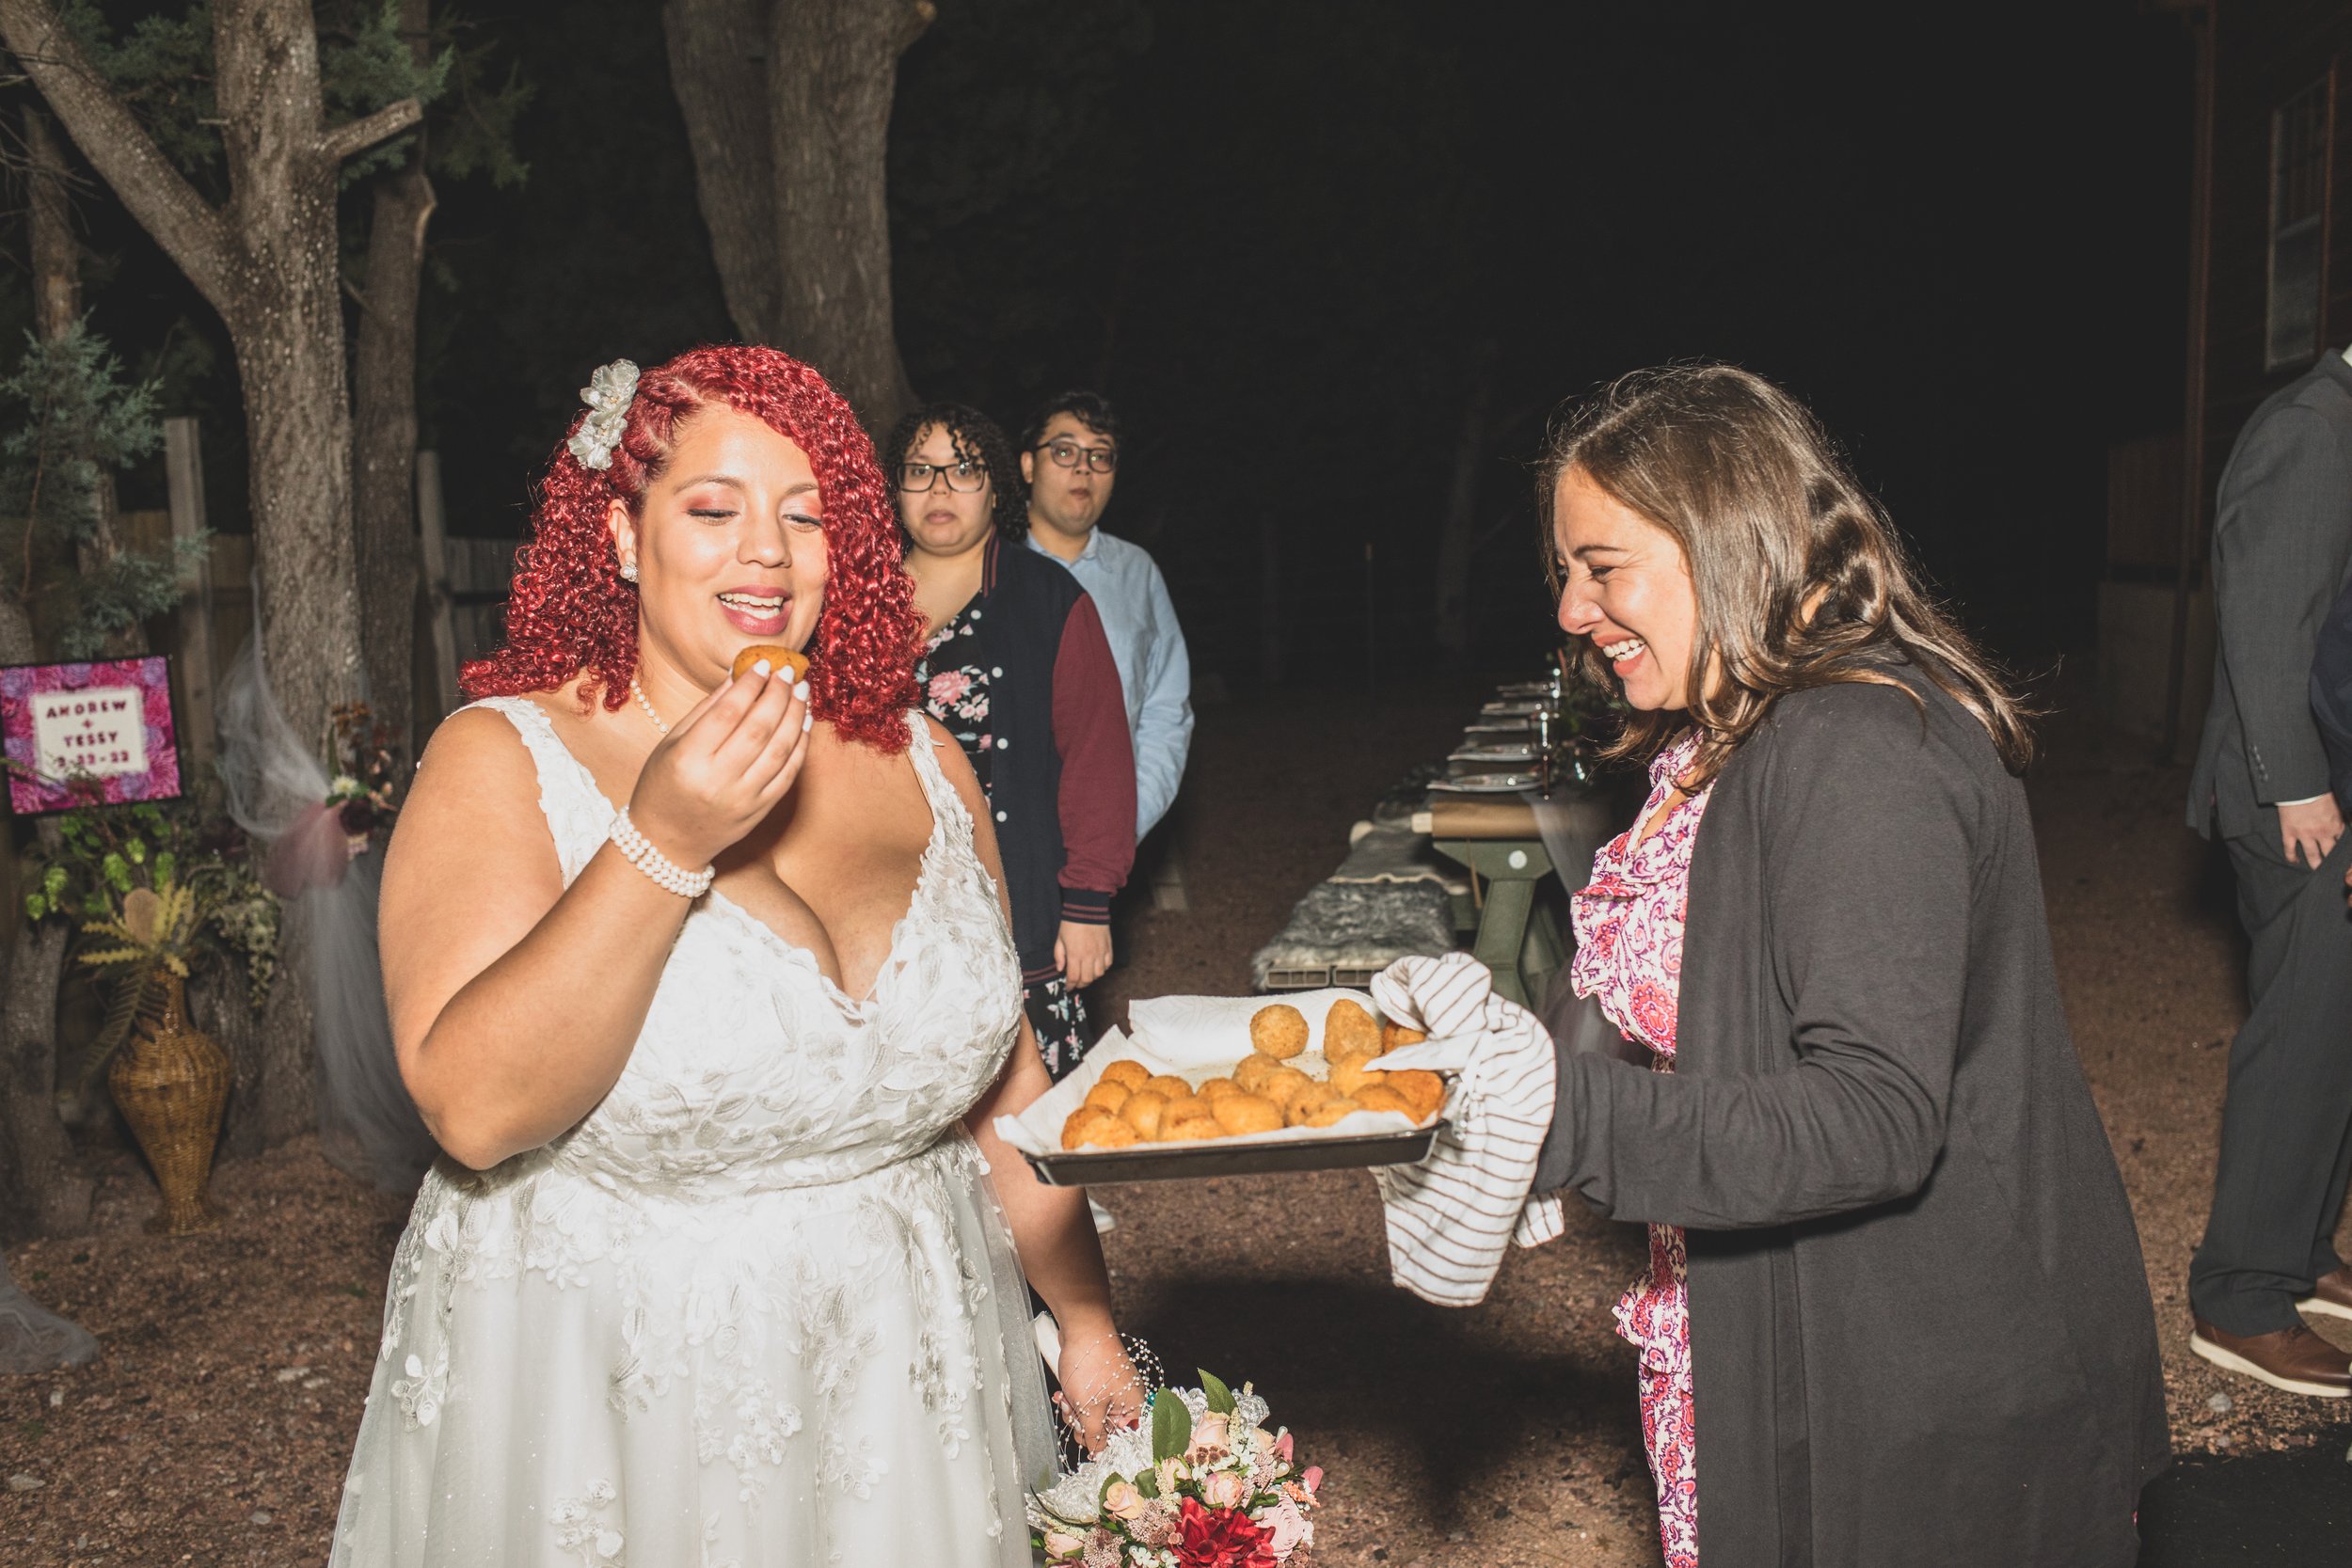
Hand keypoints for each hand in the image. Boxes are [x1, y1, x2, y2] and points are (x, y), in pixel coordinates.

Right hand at [626, 664, 810, 866]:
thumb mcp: (673, 743)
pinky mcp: (760, 811)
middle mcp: (717, 781)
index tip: (763, 663)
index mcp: (687, 760)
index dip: (749, 685)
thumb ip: (707, 709)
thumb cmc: (663, 785)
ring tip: (801, 691)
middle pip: (759, 729)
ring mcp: (742, 799)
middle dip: (778, 695)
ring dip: (795, 716)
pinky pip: (788, 774)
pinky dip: (799, 745)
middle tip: (789, 671)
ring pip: (780, 750)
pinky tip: (803, 722)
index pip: (727, 714)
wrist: (668, 842)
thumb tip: (739, 674)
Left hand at [1053, 1324, 1141, 1454]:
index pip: (1120, 1438)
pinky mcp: (1098, 1379)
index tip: (1086, 1437)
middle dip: (1082, 1422)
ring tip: (1068, 1397)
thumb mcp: (1090, 1409)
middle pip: (1103, 1427)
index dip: (1100, 1440)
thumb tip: (1098, 1452)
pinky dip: (1073, 1397)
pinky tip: (1065, 1392)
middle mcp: (1126, 1397)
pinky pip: (1085, 1398)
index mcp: (1133, 1406)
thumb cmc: (1091, 1364)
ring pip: (1090, 1413)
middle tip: (1075, 1411)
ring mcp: (1111, 1387)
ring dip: (1075, 1409)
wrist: (1081, 1329)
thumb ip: (1095, 1436)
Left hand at [1055, 921, 1113, 989]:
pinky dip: (1103, 969)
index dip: (1070, 985)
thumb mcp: (1059, 939)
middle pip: (1087, 979)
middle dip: (1080, 984)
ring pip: (1099, 974)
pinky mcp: (1108, 948)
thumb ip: (1059, 955)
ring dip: (1092, 977)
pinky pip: (1108, 964)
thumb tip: (1060, 969)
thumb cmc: (1071, 923)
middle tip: (1076, 983)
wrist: (1087, 909)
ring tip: (1086, 975)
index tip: (1068, 987)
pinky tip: (1097, 966)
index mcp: (1075, 955)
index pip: (1073, 977)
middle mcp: (1089, 956)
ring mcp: (1100, 953)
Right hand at [2279, 795, 2344, 869]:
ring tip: (2316, 870)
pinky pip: (2290, 849)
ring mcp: (2305, 835)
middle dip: (2332, 862)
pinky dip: (2292, 857)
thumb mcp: (2336, 804)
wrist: (2300, 786)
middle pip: (2329, 853)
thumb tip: (2347, 822)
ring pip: (2312, 855)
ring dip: (2315, 864)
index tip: (2343, 857)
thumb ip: (2340, 816)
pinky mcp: (2290, 832)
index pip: (2342, 843)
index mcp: (2335, 826)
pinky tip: (2293, 862)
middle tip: (2332, 869)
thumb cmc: (2318, 791)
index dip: (2343, 851)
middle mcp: (2322, 833)